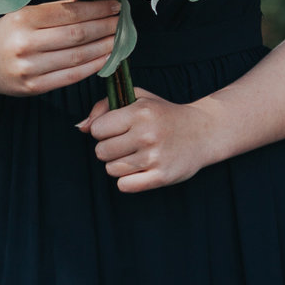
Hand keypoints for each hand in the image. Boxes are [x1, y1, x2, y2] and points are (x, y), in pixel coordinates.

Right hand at [0, 0, 119, 98]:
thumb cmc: (8, 34)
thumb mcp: (23, 14)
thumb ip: (55, 10)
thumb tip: (95, 5)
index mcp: (22, 19)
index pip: (69, 13)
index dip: (96, 10)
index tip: (115, 7)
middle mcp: (23, 44)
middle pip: (76, 35)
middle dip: (104, 28)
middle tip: (122, 22)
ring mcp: (27, 68)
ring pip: (76, 57)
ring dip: (104, 47)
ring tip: (119, 39)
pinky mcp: (32, 88)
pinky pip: (70, 77)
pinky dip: (92, 67)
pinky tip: (106, 58)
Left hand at [79, 92, 224, 191]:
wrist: (204, 132)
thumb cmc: (165, 114)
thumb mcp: (139, 98)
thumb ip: (105, 106)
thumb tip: (81, 127)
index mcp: (141, 112)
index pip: (97, 129)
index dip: (105, 130)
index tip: (119, 129)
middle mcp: (147, 134)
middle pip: (101, 152)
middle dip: (111, 149)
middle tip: (129, 143)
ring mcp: (154, 157)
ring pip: (111, 170)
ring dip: (120, 165)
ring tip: (138, 155)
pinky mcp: (161, 177)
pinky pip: (124, 185)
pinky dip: (129, 180)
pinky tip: (142, 170)